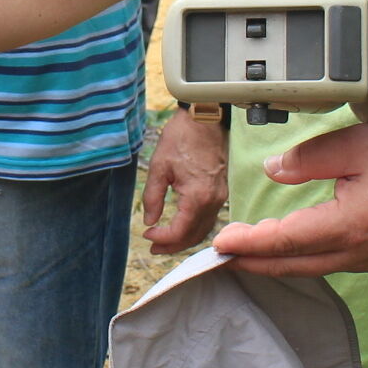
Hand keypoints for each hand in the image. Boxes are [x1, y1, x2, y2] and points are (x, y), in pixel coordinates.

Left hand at [142, 111, 227, 251]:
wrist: (204, 118)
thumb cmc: (181, 138)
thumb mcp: (159, 167)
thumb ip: (152, 197)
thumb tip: (149, 221)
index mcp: (198, 197)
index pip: (180, 231)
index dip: (162, 239)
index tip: (146, 234)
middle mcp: (213, 200)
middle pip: (195, 236)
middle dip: (173, 246)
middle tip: (154, 248)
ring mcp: (220, 196)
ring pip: (204, 229)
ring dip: (185, 238)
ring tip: (164, 241)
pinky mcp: (221, 190)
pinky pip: (209, 217)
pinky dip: (195, 227)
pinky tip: (181, 226)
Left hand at [211, 124, 367, 275]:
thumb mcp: (360, 144)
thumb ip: (311, 157)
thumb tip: (274, 169)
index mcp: (348, 227)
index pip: (284, 241)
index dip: (247, 243)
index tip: (219, 243)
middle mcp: (355, 254)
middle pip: (289, 265)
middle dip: (250, 261)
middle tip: (218, 255)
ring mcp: (366, 262)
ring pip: (307, 269)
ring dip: (272, 262)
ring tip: (242, 251)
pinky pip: (325, 265)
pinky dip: (297, 260)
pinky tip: (285, 248)